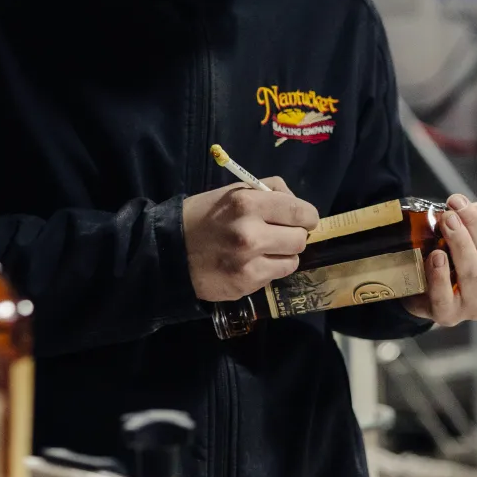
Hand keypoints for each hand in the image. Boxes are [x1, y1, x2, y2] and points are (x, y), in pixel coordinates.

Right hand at [183, 178, 319, 302]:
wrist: (169, 251)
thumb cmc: (204, 216)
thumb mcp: (233, 192)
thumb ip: (270, 192)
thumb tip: (298, 206)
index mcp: (247, 203)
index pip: (300, 211)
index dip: (307, 216)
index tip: (303, 219)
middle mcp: (250, 233)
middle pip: (300, 238)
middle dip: (294, 235)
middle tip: (279, 234)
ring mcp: (248, 262)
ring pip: (293, 260)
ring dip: (283, 255)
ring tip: (264, 250)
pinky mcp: (246, 284)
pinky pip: (276, 275)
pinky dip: (270, 269)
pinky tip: (252, 263)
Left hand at [401, 189, 476, 326]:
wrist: (416, 274)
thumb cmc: (454, 249)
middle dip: (476, 228)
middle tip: (457, 206)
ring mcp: (473, 305)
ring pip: (472, 275)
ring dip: (459, 244)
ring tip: (446, 221)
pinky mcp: (447, 314)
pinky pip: (446, 297)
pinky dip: (440, 274)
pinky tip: (436, 256)